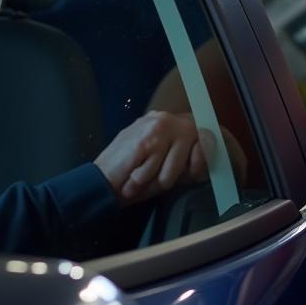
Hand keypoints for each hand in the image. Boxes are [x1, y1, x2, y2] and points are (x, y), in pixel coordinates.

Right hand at [94, 111, 240, 204]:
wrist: (96, 185)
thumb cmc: (132, 181)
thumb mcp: (167, 170)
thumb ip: (188, 161)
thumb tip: (209, 156)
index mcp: (172, 123)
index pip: (207, 132)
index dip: (207, 154)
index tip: (200, 170)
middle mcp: (167, 118)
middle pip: (201, 144)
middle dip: (186, 169)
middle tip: (159, 178)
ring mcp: (159, 125)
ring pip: (179, 165)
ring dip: (160, 179)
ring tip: (142, 177)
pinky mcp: (148, 138)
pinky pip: (161, 171)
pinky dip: (145, 180)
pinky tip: (133, 176)